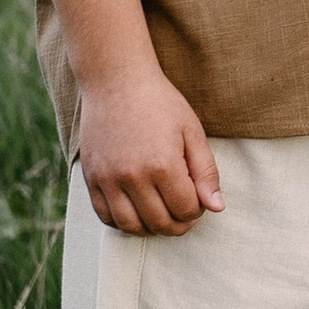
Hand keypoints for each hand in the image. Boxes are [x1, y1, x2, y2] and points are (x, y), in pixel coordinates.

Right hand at [76, 61, 224, 233]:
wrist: (116, 81)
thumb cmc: (160, 103)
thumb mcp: (192, 131)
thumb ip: (206, 172)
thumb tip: (216, 208)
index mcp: (163, 165)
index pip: (186, 210)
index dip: (197, 210)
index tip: (197, 198)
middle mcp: (133, 177)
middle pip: (160, 223)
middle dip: (178, 223)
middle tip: (183, 212)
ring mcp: (108, 180)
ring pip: (131, 226)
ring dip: (151, 227)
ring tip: (161, 213)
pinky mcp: (91, 178)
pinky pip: (105, 216)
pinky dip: (122, 222)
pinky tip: (136, 210)